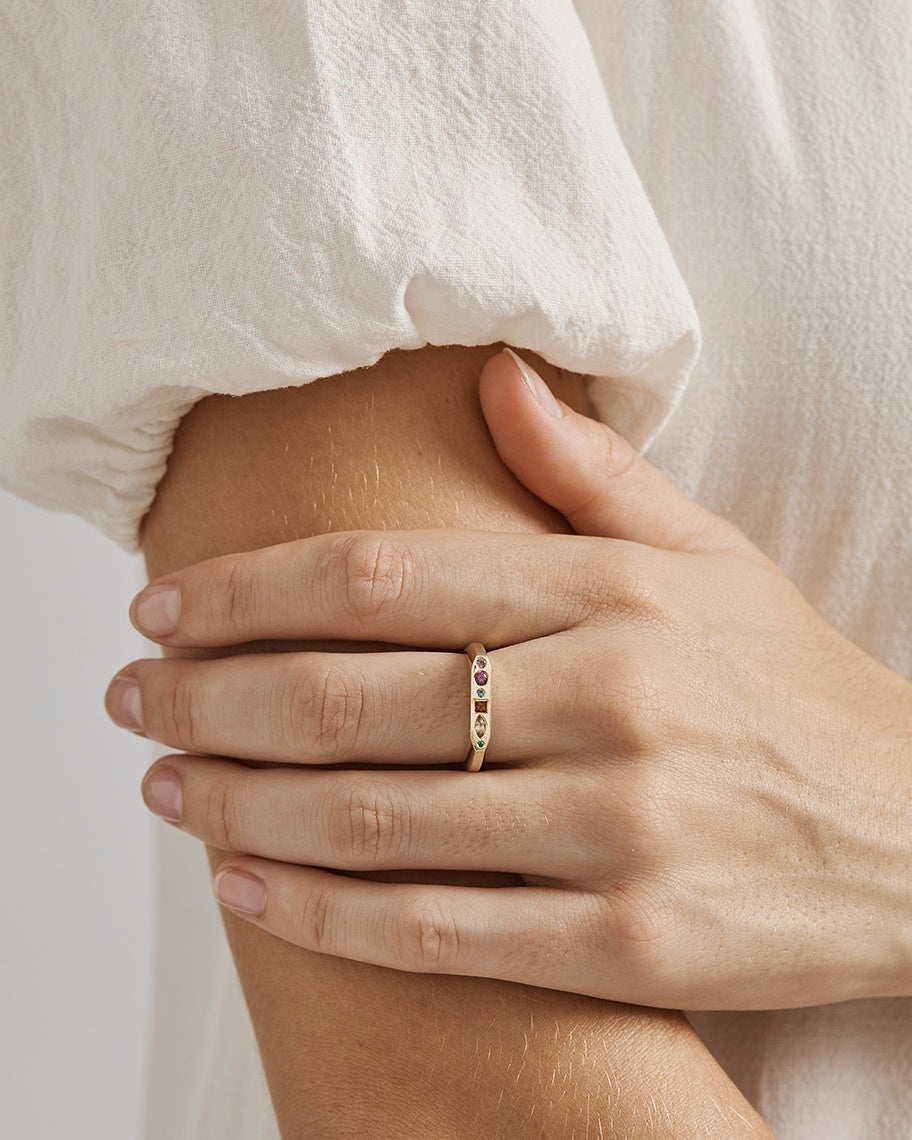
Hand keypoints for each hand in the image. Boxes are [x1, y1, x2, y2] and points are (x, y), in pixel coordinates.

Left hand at [106, 349, 911, 1010]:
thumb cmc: (794, 691)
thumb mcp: (711, 558)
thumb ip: (590, 470)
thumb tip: (492, 376)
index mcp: (614, 594)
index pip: (387, 572)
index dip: (254, 588)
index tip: (166, 601)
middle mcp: (611, 699)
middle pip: (356, 693)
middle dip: (215, 694)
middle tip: (130, 695)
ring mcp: (621, 826)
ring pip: (379, 814)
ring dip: (243, 802)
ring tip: (164, 784)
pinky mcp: (632, 941)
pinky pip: (441, 932)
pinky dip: (325, 912)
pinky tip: (248, 886)